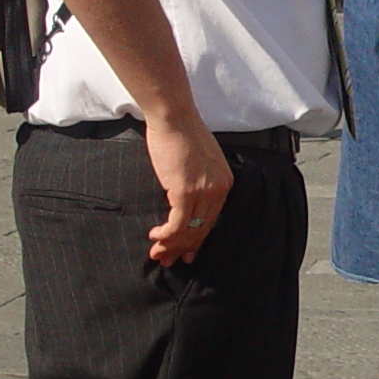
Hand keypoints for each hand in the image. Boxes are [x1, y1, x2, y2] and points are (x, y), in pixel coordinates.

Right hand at [141, 113, 232, 265]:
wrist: (174, 117)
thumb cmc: (181, 134)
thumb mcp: (200, 161)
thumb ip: (199, 181)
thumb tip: (185, 198)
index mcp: (224, 183)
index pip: (212, 220)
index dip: (198, 239)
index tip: (188, 253)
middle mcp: (218, 190)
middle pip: (202, 229)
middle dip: (182, 248)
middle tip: (168, 260)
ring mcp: (203, 192)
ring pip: (189, 230)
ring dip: (170, 245)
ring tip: (156, 254)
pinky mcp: (185, 192)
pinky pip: (177, 224)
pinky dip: (165, 235)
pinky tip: (154, 237)